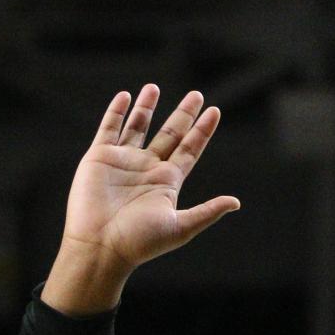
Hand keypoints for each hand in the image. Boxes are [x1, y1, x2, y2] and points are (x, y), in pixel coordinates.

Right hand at [58, 85, 237, 278]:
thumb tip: (236, 202)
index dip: (202, 131)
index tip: (214, 112)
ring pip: (138, 126)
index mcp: (166, 182)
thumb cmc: (139, 243)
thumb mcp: (179, 227)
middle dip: (183, 115)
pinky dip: (117, 112)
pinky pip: (109, 128)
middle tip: (196, 95)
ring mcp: (122, 161)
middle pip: (169, 134)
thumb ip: (207, 212)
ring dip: (147, 107)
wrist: (100, 246)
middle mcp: (146, 169)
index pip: (189, 150)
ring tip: (155, 87)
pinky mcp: (99, 158)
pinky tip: (126, 96)